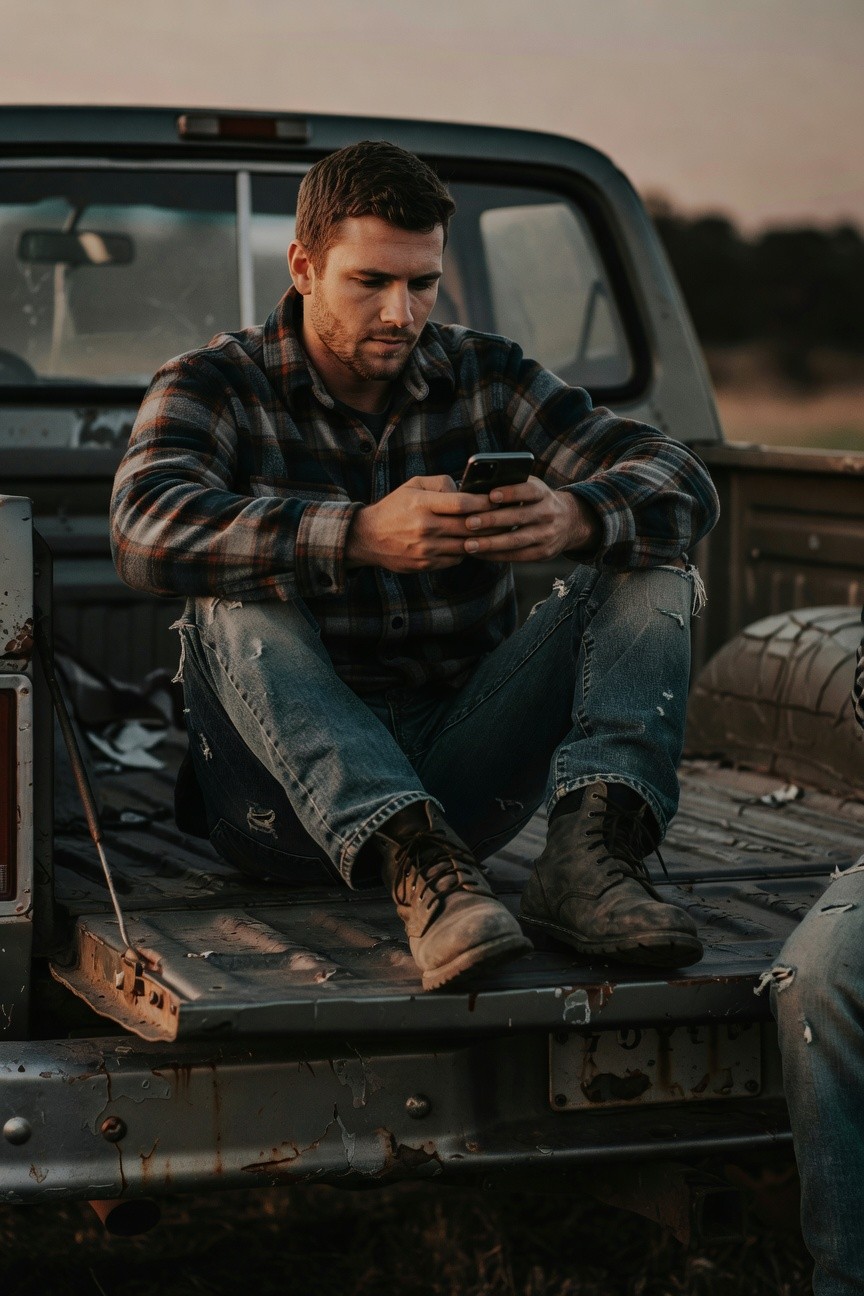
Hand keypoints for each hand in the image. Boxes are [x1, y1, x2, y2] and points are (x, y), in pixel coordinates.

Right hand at [347, 475, 494, 571]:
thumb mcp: (413, 486)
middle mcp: (425, 527)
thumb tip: (465, 488)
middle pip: (469, 526)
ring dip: (481, 539)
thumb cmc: (395, 507)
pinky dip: (464, 551)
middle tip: (505, 517)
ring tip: (494, 532)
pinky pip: (456, 559)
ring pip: (466, 545)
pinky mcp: (426, 564)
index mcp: (422, 504)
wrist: (368, 537)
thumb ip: (440, 483)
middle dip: (490, 522)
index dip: (484, 502)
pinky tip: (469, 543)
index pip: (462, 503)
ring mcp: (426, 548)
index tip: (497, 500)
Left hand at [461, 478, 598, 561]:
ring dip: (490, 544)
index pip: (529, 491)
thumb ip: (512, 485)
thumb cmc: (537, 501)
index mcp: (543, 493)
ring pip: (516, 541)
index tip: (491, 495)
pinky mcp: (543, 553)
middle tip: (469, 522)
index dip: (511, 493)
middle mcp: (548, 514)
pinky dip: (495, 555)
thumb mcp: (532, 488)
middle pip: (519, 517)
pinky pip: (516, 556)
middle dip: (492, 520)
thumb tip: (478, 487)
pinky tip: (478, 554)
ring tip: (468, 545)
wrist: (570, 522)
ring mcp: (547, 535)